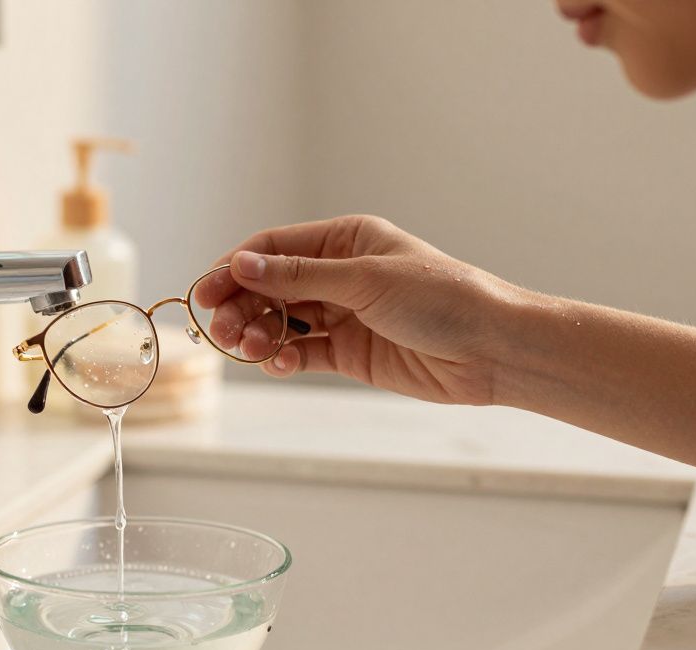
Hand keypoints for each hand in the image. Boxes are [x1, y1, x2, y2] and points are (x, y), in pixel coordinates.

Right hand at [193, 215, 521, 405]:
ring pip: (280, 321)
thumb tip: (240, 264)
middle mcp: (339, 274)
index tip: (203, 291)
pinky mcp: (348, 353)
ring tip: (249, 350)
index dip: (234, 268)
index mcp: (345, 240)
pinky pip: (302, 352)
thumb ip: (298, 276)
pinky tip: (278, 364)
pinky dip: (283, 358)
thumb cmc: (441, 299)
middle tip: (220, 330)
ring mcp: (342, 315)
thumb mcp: (364, 279)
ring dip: (258, 334)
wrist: (492, 350)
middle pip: (269, 286)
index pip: (273, 248)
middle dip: (240, 306)